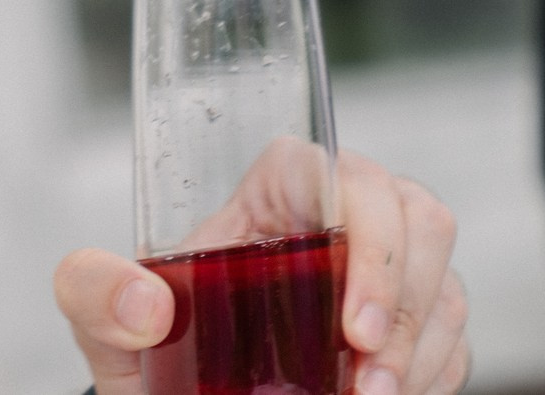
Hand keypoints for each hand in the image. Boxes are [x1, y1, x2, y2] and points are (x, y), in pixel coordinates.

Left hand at [54, 149, 468, 394]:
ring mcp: (378, 276)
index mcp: (267, 196)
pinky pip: (452, 339)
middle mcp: (331, 223)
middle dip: (407, 303)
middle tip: (368, 377)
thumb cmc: (140, 345)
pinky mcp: (408, 330)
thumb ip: (91, 290)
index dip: (368, 233)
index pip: (337, 170)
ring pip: (442, 282)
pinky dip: (431, 376)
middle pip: (415, 217)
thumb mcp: (94, 313)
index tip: (352, 324)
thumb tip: (143, 303)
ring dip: (422, 351)